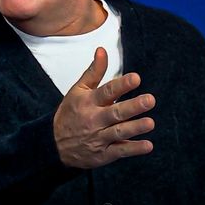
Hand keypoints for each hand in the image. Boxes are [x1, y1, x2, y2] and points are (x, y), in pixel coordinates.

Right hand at [53, 47, 155, 168]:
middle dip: (132, 107)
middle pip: (115, 113)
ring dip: (134, 128)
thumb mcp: (77, 90)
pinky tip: (148, 145)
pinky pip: (119, 151)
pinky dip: (133, 149)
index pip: (106, 92)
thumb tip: (102, 50)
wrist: (54, 144)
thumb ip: (93, 72)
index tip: (136, 78)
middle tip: (150, 100)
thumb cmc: (70, 113)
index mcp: (88, 102)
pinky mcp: (103, 154)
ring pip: (118, 132)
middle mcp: (93, 119)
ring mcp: (98, 138)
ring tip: (150, 123)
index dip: (121, 85)